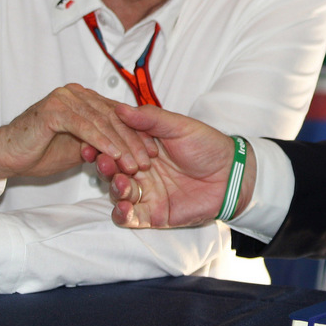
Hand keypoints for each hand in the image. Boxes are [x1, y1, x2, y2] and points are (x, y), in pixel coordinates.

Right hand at [0, 84, 157, 181]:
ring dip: (121, 145)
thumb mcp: (77, 147)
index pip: (117, 116)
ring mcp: (65, 98)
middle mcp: (76, 93)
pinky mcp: (54, 110)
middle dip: (134, 141)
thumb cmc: (38, 151)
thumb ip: (99, 142)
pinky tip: (114, 157)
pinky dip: (102, 142)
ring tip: (135, 165)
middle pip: (114, 117)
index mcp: (83, 98)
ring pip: (102, 122)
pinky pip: (85, 127)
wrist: (4, 155)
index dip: (137, 134)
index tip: (152, 153)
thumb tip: (125, 149)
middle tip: (148, 161)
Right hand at [92, 104, 252, 228]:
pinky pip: (131, 217)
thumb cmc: (208, 146)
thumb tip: (120, 108)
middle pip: (113, 170)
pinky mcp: (153, 214)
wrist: (232, 174)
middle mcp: (140, 171)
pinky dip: (122, 214)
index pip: (115, 146)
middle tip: (105, 162)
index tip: (93, 142)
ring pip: (118, 193)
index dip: (102, 144)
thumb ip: (150, 119)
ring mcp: (146, 193)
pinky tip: (123, 207)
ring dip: (114, 188)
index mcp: (142, 148)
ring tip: (121, 182)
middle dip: (105, 167)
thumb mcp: (179, 127)